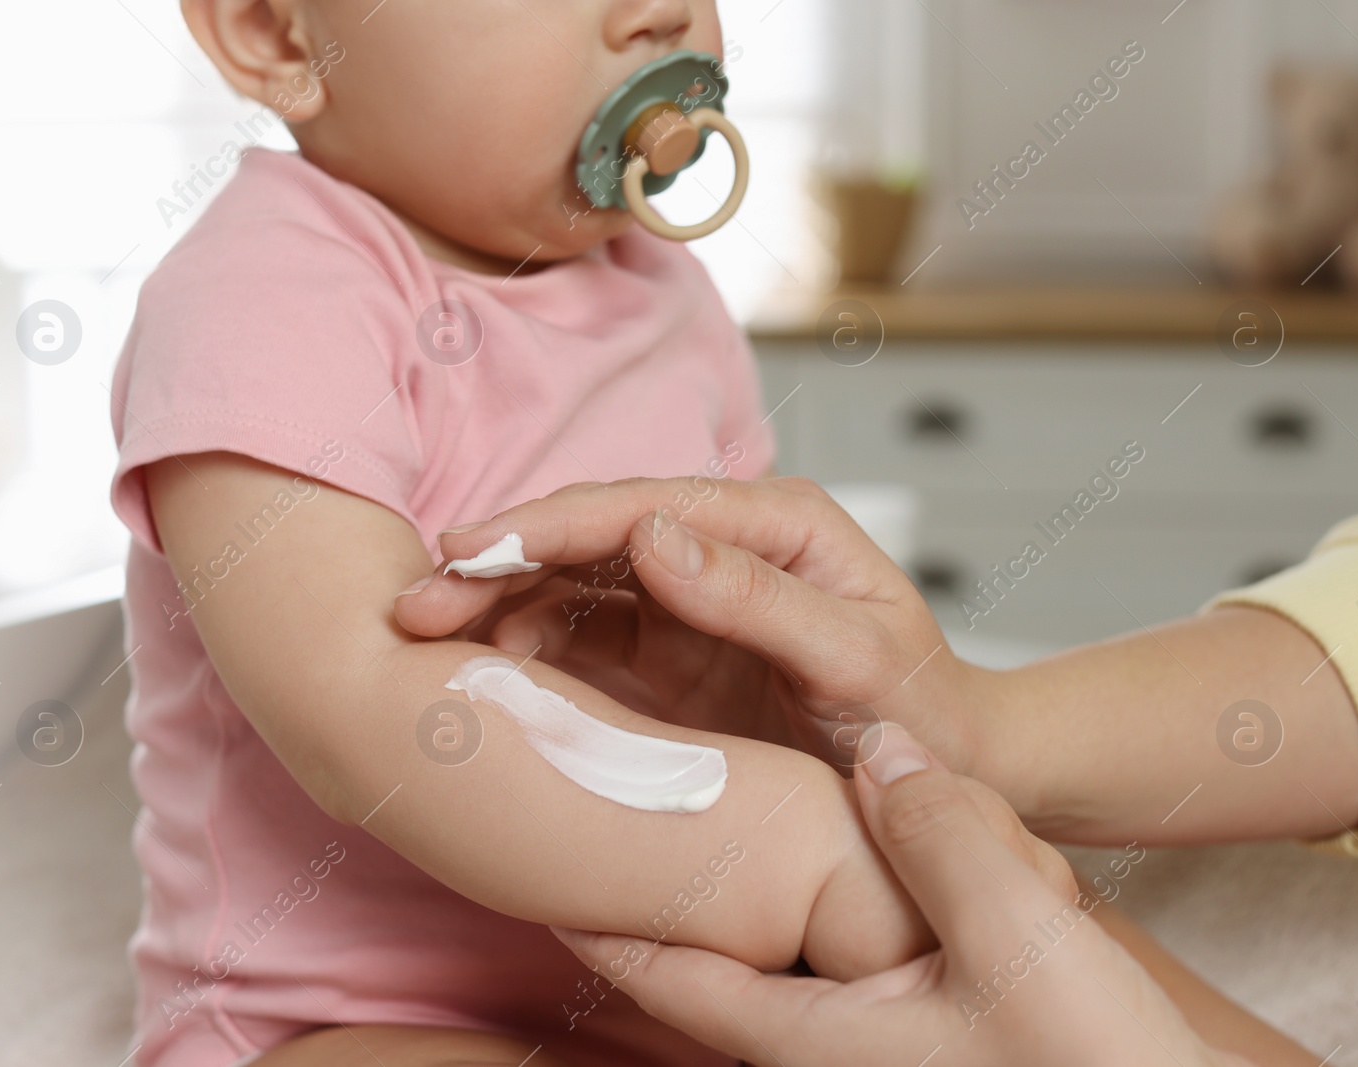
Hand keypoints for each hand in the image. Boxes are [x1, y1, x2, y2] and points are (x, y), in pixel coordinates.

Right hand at [395, 476, 992, 778]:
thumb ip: (759, 597)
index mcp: (772, 522)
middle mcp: (719, 545)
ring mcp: (687, 597)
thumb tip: (652, 533)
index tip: (467, 554)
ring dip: (497, 605)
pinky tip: (482, 675)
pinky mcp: (666, 650)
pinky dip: (526, 648)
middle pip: (587, 537)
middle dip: (498, 562)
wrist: (943, 778)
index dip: (546, 527)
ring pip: (570, 583)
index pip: (637, 507)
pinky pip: (581, 638)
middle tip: (414, 604)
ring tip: (426, 640)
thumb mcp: (853, 656)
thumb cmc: (919, 712)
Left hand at [553, 724, 1251, 1066]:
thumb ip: (941, 841)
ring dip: (767, 885)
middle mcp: (829, 1043)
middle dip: (670, 887)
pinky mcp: (934, 1030)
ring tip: (734, 813)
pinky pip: (861, 953)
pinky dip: (846, 895)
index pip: (666, 972)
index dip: (596, 914)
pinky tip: (874, 853)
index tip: (533, 861)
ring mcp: (880, 1040)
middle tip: (622, 804)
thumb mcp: (1020, 942)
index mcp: (813, 1037)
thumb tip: (882, 752)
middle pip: (716, 956)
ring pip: (795, 946)